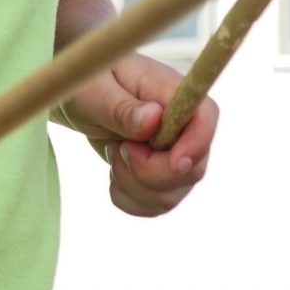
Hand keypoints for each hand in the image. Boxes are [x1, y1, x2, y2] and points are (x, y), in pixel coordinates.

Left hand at [56, 53, 217, 217]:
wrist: (83, 96)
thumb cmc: (89, 83)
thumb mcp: (95, 90)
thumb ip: (123, 108)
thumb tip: (154, 119)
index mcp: (171, 93)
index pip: (206, 117)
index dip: (197, 145)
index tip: (172, 161)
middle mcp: (182, 126)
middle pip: (194, 169)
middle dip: (150, 173)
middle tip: (118, 148)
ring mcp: (175, 154)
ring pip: (174, 195)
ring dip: (134, 186)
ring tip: (113, 153)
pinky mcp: (161, 177)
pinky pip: (156, 206)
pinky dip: (129, 199)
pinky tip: (114, 175)